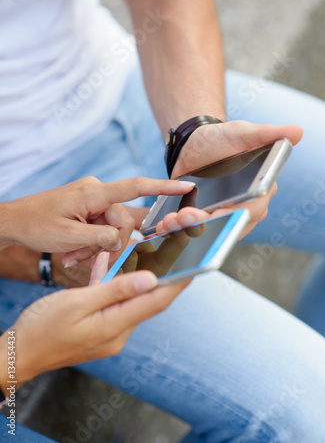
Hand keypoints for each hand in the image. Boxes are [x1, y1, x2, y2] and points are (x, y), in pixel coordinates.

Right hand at [0, 252, 189, 389]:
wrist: (18, 353)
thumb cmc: (42, 328)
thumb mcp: (77, 303)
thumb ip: (114, 290)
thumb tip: (150, 279)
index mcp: (114, 327)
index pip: (156, 301)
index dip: (178, 282)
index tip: (197, 264)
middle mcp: (118, 332)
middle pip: (149, 300)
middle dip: (164, 275)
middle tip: (177, 251)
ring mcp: (109, 333)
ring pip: (132, 299)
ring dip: (140, 277)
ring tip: (146, 252)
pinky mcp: (101, 330)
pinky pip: (116, 303)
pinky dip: (118, 284)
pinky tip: (112, 266)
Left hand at [1, 176, 194, 266]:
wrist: (14, 221)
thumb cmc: (37, 225)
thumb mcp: (69, 237)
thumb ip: (101, 238)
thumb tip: (121, 240)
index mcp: (95, 193)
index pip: (136, 187)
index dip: (164, 187)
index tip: (187, 185)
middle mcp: (98, 192)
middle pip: (123, 220)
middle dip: (109, 243)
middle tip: (87, 260)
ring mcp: (93, 200)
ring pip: (111, 227)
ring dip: (97, 246)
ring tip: (74, 258)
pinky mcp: (89, 208)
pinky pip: (101, 226)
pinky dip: (92, 242)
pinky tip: (74, 253)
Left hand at [169, 120, 302, 235]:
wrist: (195, 145)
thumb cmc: (223, 138)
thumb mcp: (243, 132)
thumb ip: (267, 133)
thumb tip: (296, 131)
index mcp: (261, 192)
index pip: (252, 209)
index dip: (236, 213)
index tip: (218, 213)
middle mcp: (245, 210)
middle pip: (228, 225)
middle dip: (206, 224)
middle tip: (185, 216)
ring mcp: (223, 218)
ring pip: (209, 233)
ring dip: (188, 230)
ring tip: (170, 221)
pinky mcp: (203, 222)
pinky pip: (193, 232)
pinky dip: (178, 231)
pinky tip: (163, 226)